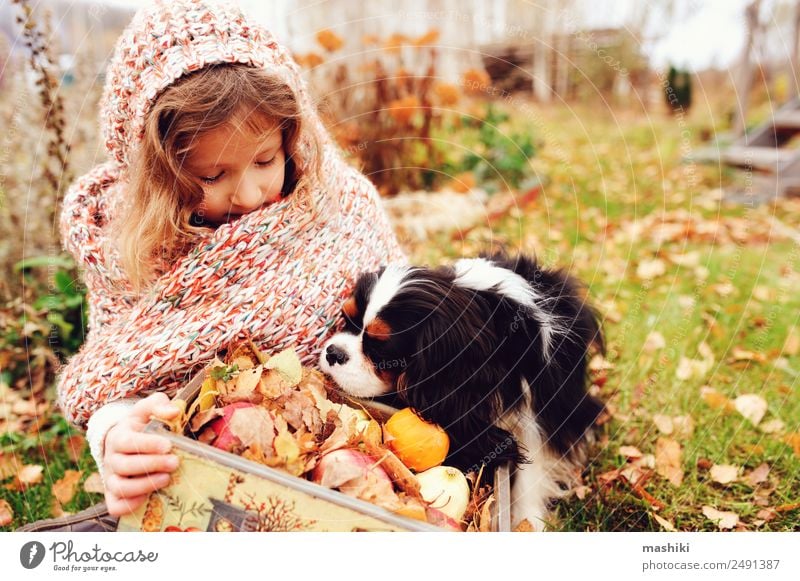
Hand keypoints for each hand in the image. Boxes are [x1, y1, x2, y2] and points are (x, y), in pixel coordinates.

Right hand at [102, 393, 180, 516]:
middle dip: (151, 465)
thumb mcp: (147, 409)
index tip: (168, 445)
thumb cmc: (141, 425)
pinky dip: (129, 505)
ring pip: (119, 487)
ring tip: (166, 479)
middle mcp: (112, 458)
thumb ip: (159, 404)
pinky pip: (115, 505)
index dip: (147, 445)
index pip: (128, 442)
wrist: (124, 441)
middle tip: (174, 462)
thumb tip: (173, 412)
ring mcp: (111, 478)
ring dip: (143, 485)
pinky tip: (147, 498)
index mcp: (118, 436)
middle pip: (124, 465)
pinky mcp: (114, 495)